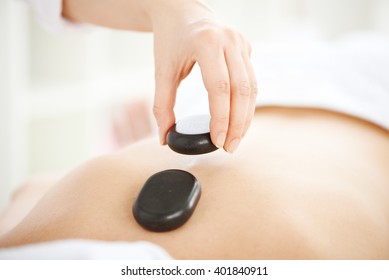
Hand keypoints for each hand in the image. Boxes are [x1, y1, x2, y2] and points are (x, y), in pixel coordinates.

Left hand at [149, 1, 257, 152]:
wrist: (181, 11)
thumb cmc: (170, 38)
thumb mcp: (162, 70)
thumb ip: (162, 106)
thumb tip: (164, 138)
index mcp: (207, 43)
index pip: (220, 88)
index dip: (221, 119)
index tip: (217, 141)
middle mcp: (230, 40)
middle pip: (242, 90)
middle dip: (238, 124)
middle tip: (229, 147)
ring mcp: (241, 42)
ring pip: (252, 87)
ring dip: (246, 117)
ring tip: (236, 139)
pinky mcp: (246, 47)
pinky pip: (251, 80)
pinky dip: (247, 103)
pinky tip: (239, 119)